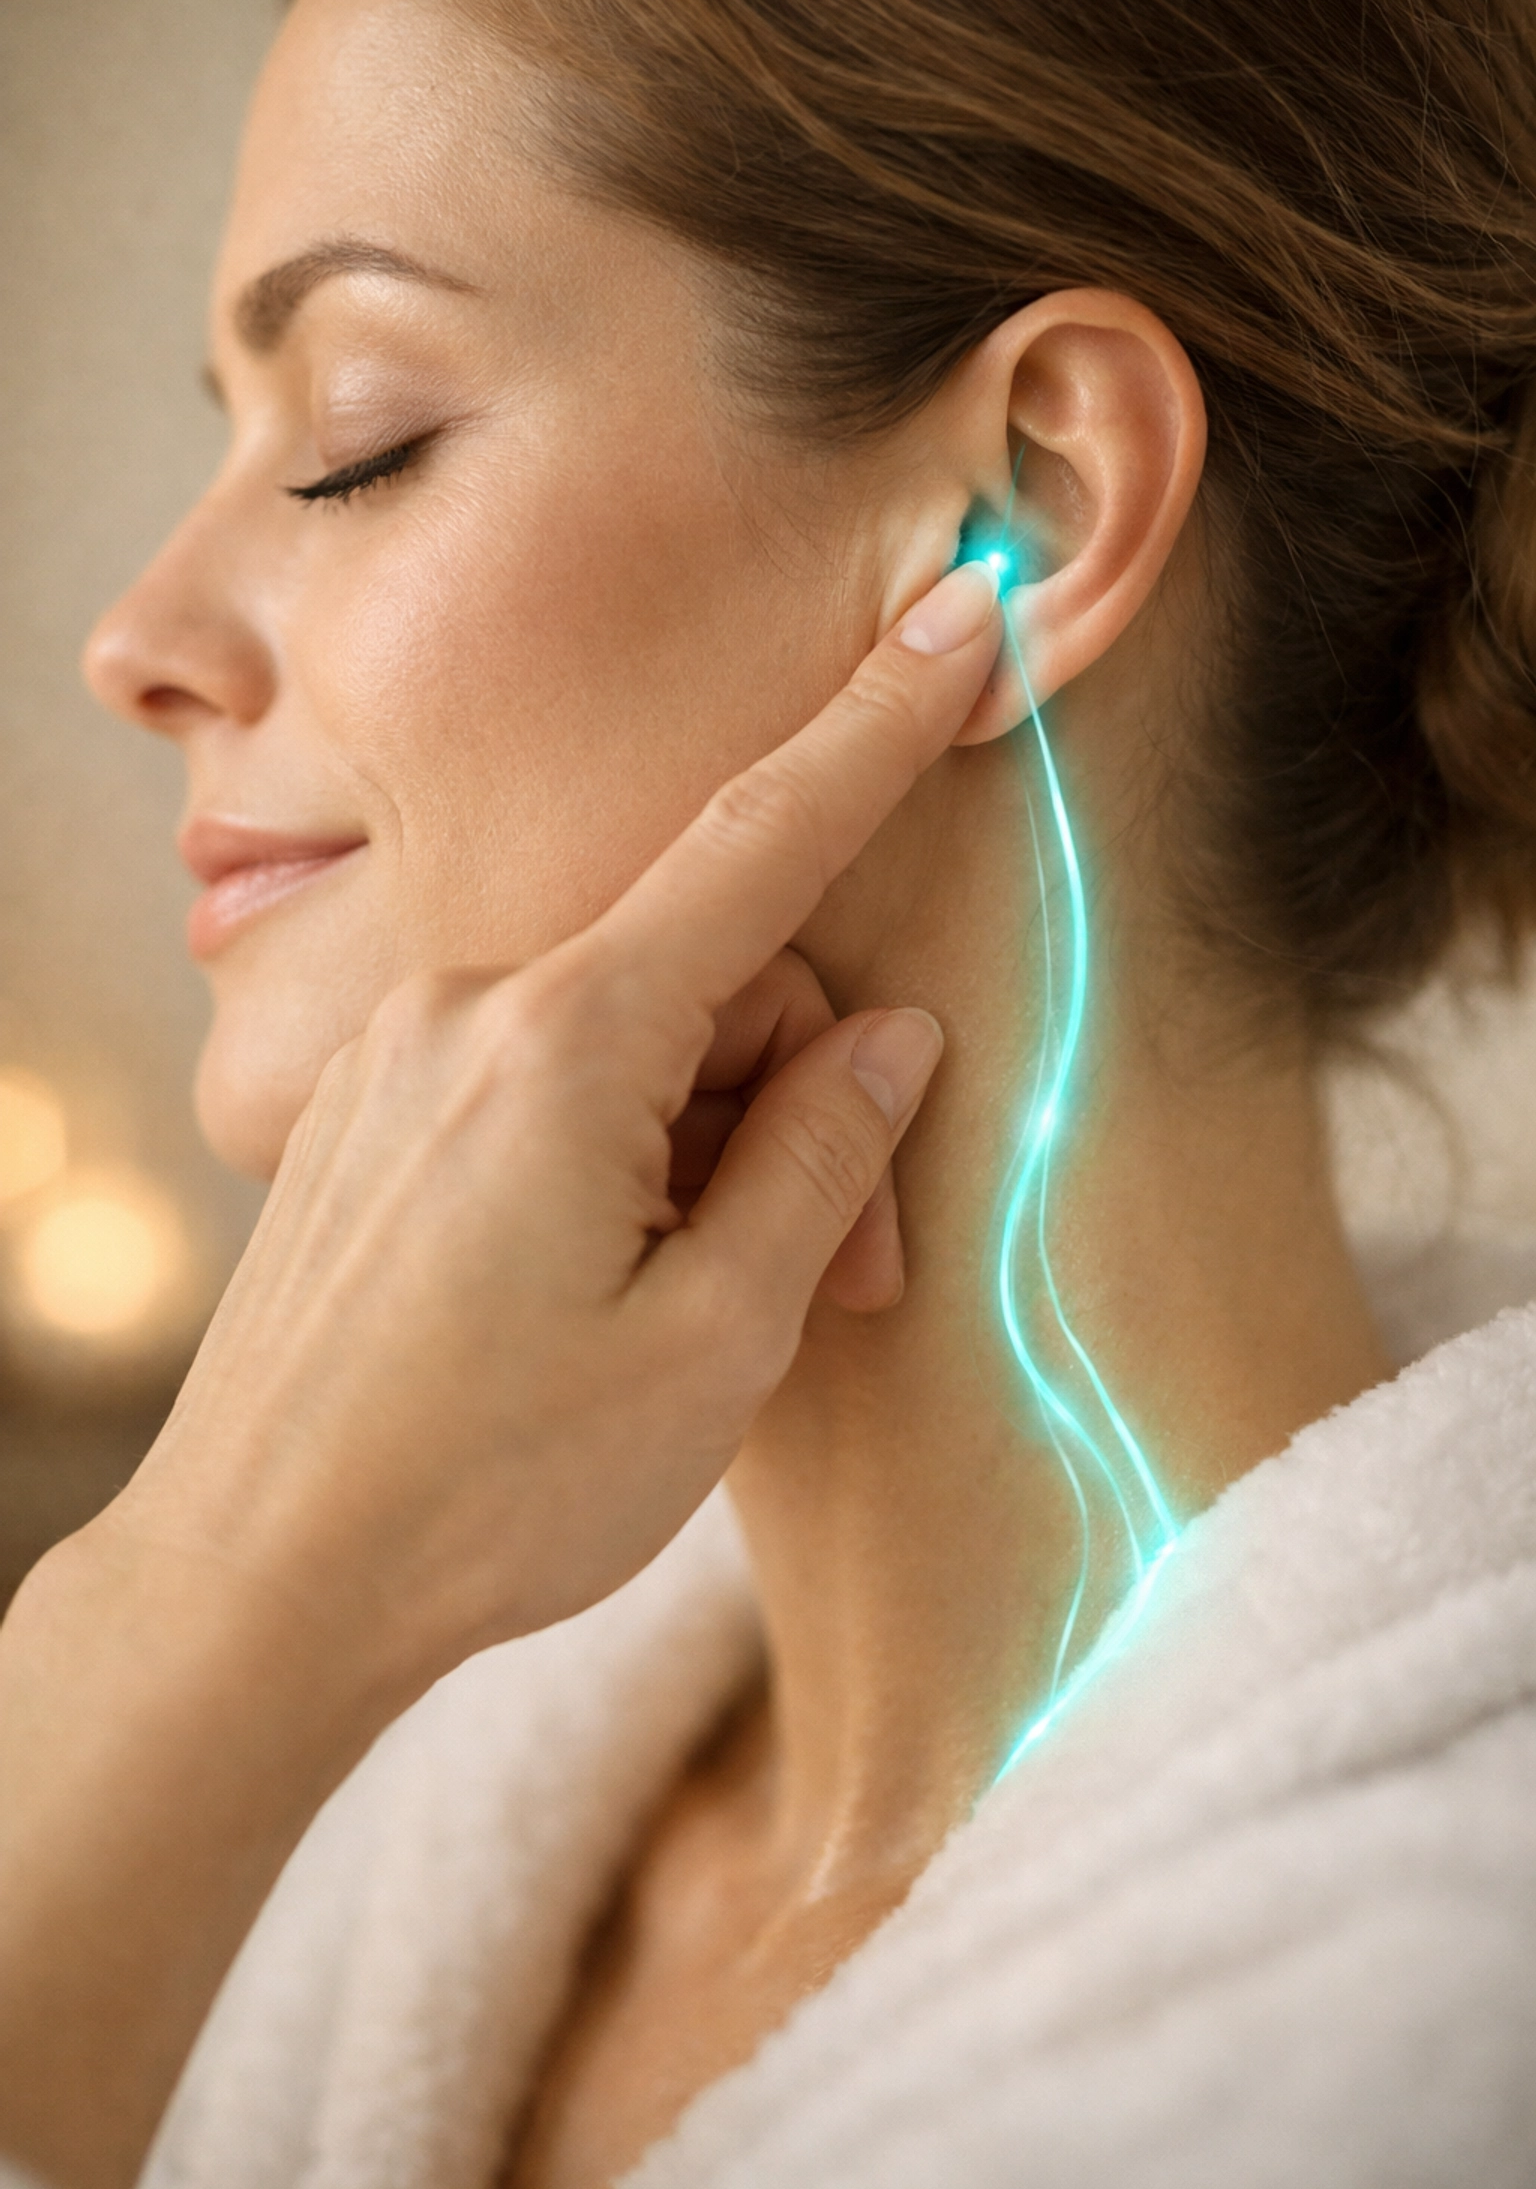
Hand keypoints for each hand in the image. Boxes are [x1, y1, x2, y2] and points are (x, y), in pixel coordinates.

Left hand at [0, 560, 1000, 2188]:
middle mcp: (467, 1011)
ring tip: (731, 1319)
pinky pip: (549, 1081)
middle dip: (808, 1105)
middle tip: (854, 1278)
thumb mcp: (712, 1342)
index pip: (760, 841)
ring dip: (721, 1152)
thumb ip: (817, 1159)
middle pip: (715, 984)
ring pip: (635, 1041)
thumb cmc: (489, 1489)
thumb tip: (887, 1036)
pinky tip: (633, 1283)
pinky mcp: (381, 1114)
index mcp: (563, 1042)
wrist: (256, 1582)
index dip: (878, 723)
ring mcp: (407, 1058)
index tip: (958, 607)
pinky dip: (630, 1155)